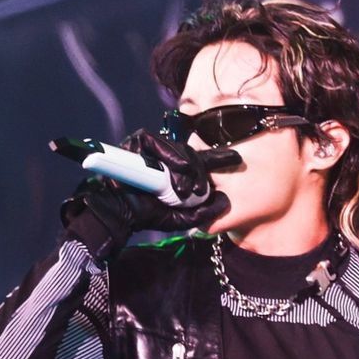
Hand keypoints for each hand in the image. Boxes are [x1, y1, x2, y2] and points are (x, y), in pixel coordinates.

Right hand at [61, 130, 238, 260]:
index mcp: (177, 171)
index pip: (202, 160)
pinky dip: (169, 153)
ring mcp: (152, 149)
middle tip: (199, 192)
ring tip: (184, 189)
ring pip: (177, 149)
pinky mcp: (137, 143)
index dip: (220, 158)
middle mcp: (167, 157)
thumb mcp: (181, 217)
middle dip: (200, 174)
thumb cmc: (147, 214)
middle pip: (192, 155)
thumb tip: (226, 202)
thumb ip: (203, 212)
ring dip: (184, 170)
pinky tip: (177, 168)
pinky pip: (156, 142)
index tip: (238, 158)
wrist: (121, 213)